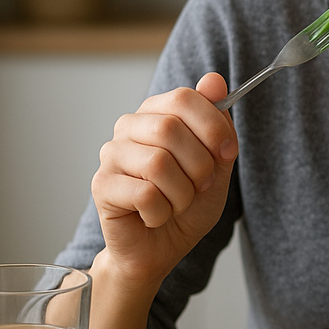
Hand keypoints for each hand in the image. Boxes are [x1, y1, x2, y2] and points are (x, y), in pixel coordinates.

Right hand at [90, 72, 237, 293]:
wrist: (160, 249)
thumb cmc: (187, 205)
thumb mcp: (217, 167)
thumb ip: (218, 127)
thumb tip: (214, 80)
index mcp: (158, 113)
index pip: (184, 98)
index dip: (212, 126)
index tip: (227, 153)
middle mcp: (130, 127)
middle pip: (170, 128)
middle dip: (199, 165)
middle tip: (199, 187)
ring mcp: (111, 154)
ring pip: (158, 163)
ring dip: (181, 194)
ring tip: (176, 203)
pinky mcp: (101, 185)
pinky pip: (144, 194)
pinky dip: (162, 212)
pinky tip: (155, 216)